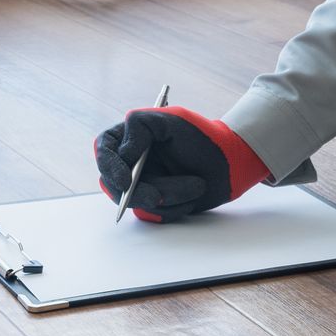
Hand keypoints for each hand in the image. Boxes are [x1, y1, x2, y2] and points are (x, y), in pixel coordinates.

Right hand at [94, 106, 269, 221]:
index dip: (110, 167)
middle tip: (158, 197)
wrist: (230, 164)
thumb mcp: (171, 119)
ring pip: (138, 202)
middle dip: (139, 193)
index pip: (104, 150)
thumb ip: (140, 126)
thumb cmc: (202, 137)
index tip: (127, 181)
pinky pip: (154, 215)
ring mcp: (142, 184)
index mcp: (128, 137)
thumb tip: (123, 154)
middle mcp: (130, 162)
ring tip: (197, 184)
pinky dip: (175, 208)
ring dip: (170, 196)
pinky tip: (192, 195)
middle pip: (113, 184)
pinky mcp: (156, 204)